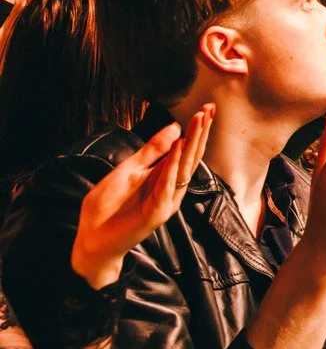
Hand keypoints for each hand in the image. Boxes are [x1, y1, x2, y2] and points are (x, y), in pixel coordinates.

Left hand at [71, 106, 213, 287]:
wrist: (92, 240)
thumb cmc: (106, 208)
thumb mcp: (126, 170)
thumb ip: (150, 152)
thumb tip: (175, 128)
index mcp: (164, 176)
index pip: (186, 150)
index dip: (197, 130)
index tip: (207, 108)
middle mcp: (171, 187)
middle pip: (191, 156)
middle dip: (200, 132)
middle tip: (209, 109)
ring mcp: (166, 200)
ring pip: (184, 168)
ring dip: (192, 143)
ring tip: (199, 121)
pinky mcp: (158, 212)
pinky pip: (168, 185)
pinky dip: (174, 166)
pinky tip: (179, 147)